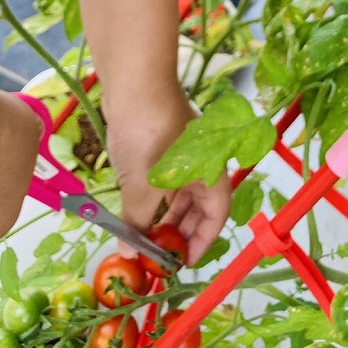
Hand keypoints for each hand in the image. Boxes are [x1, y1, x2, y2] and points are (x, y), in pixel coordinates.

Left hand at [105, 87, 230, 264]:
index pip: (216, 216)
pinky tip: (137, 211)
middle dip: (180, 233)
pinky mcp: (164, 146)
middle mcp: (202, 165)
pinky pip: (165, 181)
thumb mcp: (142, 186)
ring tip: (145, 237)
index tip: (182, 263)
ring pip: (180, 195)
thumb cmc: (148, 134)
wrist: (135, 84)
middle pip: (199, 208)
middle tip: (159, 256)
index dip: (202, 242)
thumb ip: (138, 222)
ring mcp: (183, 155)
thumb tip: (130, 252)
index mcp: (211, 174)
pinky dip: (154, 199)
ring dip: (165, 217)